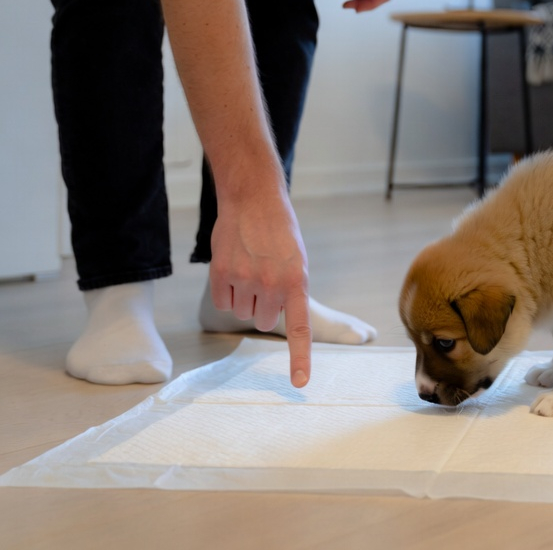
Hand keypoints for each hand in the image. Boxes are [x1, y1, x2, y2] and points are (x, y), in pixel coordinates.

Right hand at [208, 186, 312, 386]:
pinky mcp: (221, 274)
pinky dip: (224, 291)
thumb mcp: (297, 259)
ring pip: (241, 313)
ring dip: (243, 297)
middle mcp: (272, 284)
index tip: (300, 383)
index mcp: (297, 281)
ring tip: (250, 266)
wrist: (254, 199)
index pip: (299, 328)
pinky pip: (221, 303)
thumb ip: (291, 290)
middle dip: (263, 306)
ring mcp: (245, 279)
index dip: (300, 358)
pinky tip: (232, 267)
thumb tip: (281, 317)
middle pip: (263, 321)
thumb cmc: (278, 232)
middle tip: (264, 278)